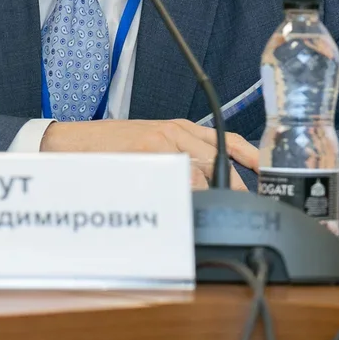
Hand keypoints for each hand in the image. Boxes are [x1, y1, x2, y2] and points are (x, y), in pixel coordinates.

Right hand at [40, 119, 257, 190]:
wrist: (73, 144)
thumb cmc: (110, 148)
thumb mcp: (151, 143)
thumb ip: (179, 155)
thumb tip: (206, 183)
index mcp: (179, 127)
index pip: (227, 141)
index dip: (249, 160)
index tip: (265, 176)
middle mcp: (175, 131)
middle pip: (220, 162)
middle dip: (233, 188)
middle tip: (240, 208)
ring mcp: (162, 143)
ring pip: (203, 171)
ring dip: (211, 194)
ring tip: (214, 212)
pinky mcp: (148, 155)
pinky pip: (181, 178)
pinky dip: (190, 194)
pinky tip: (189, 205)